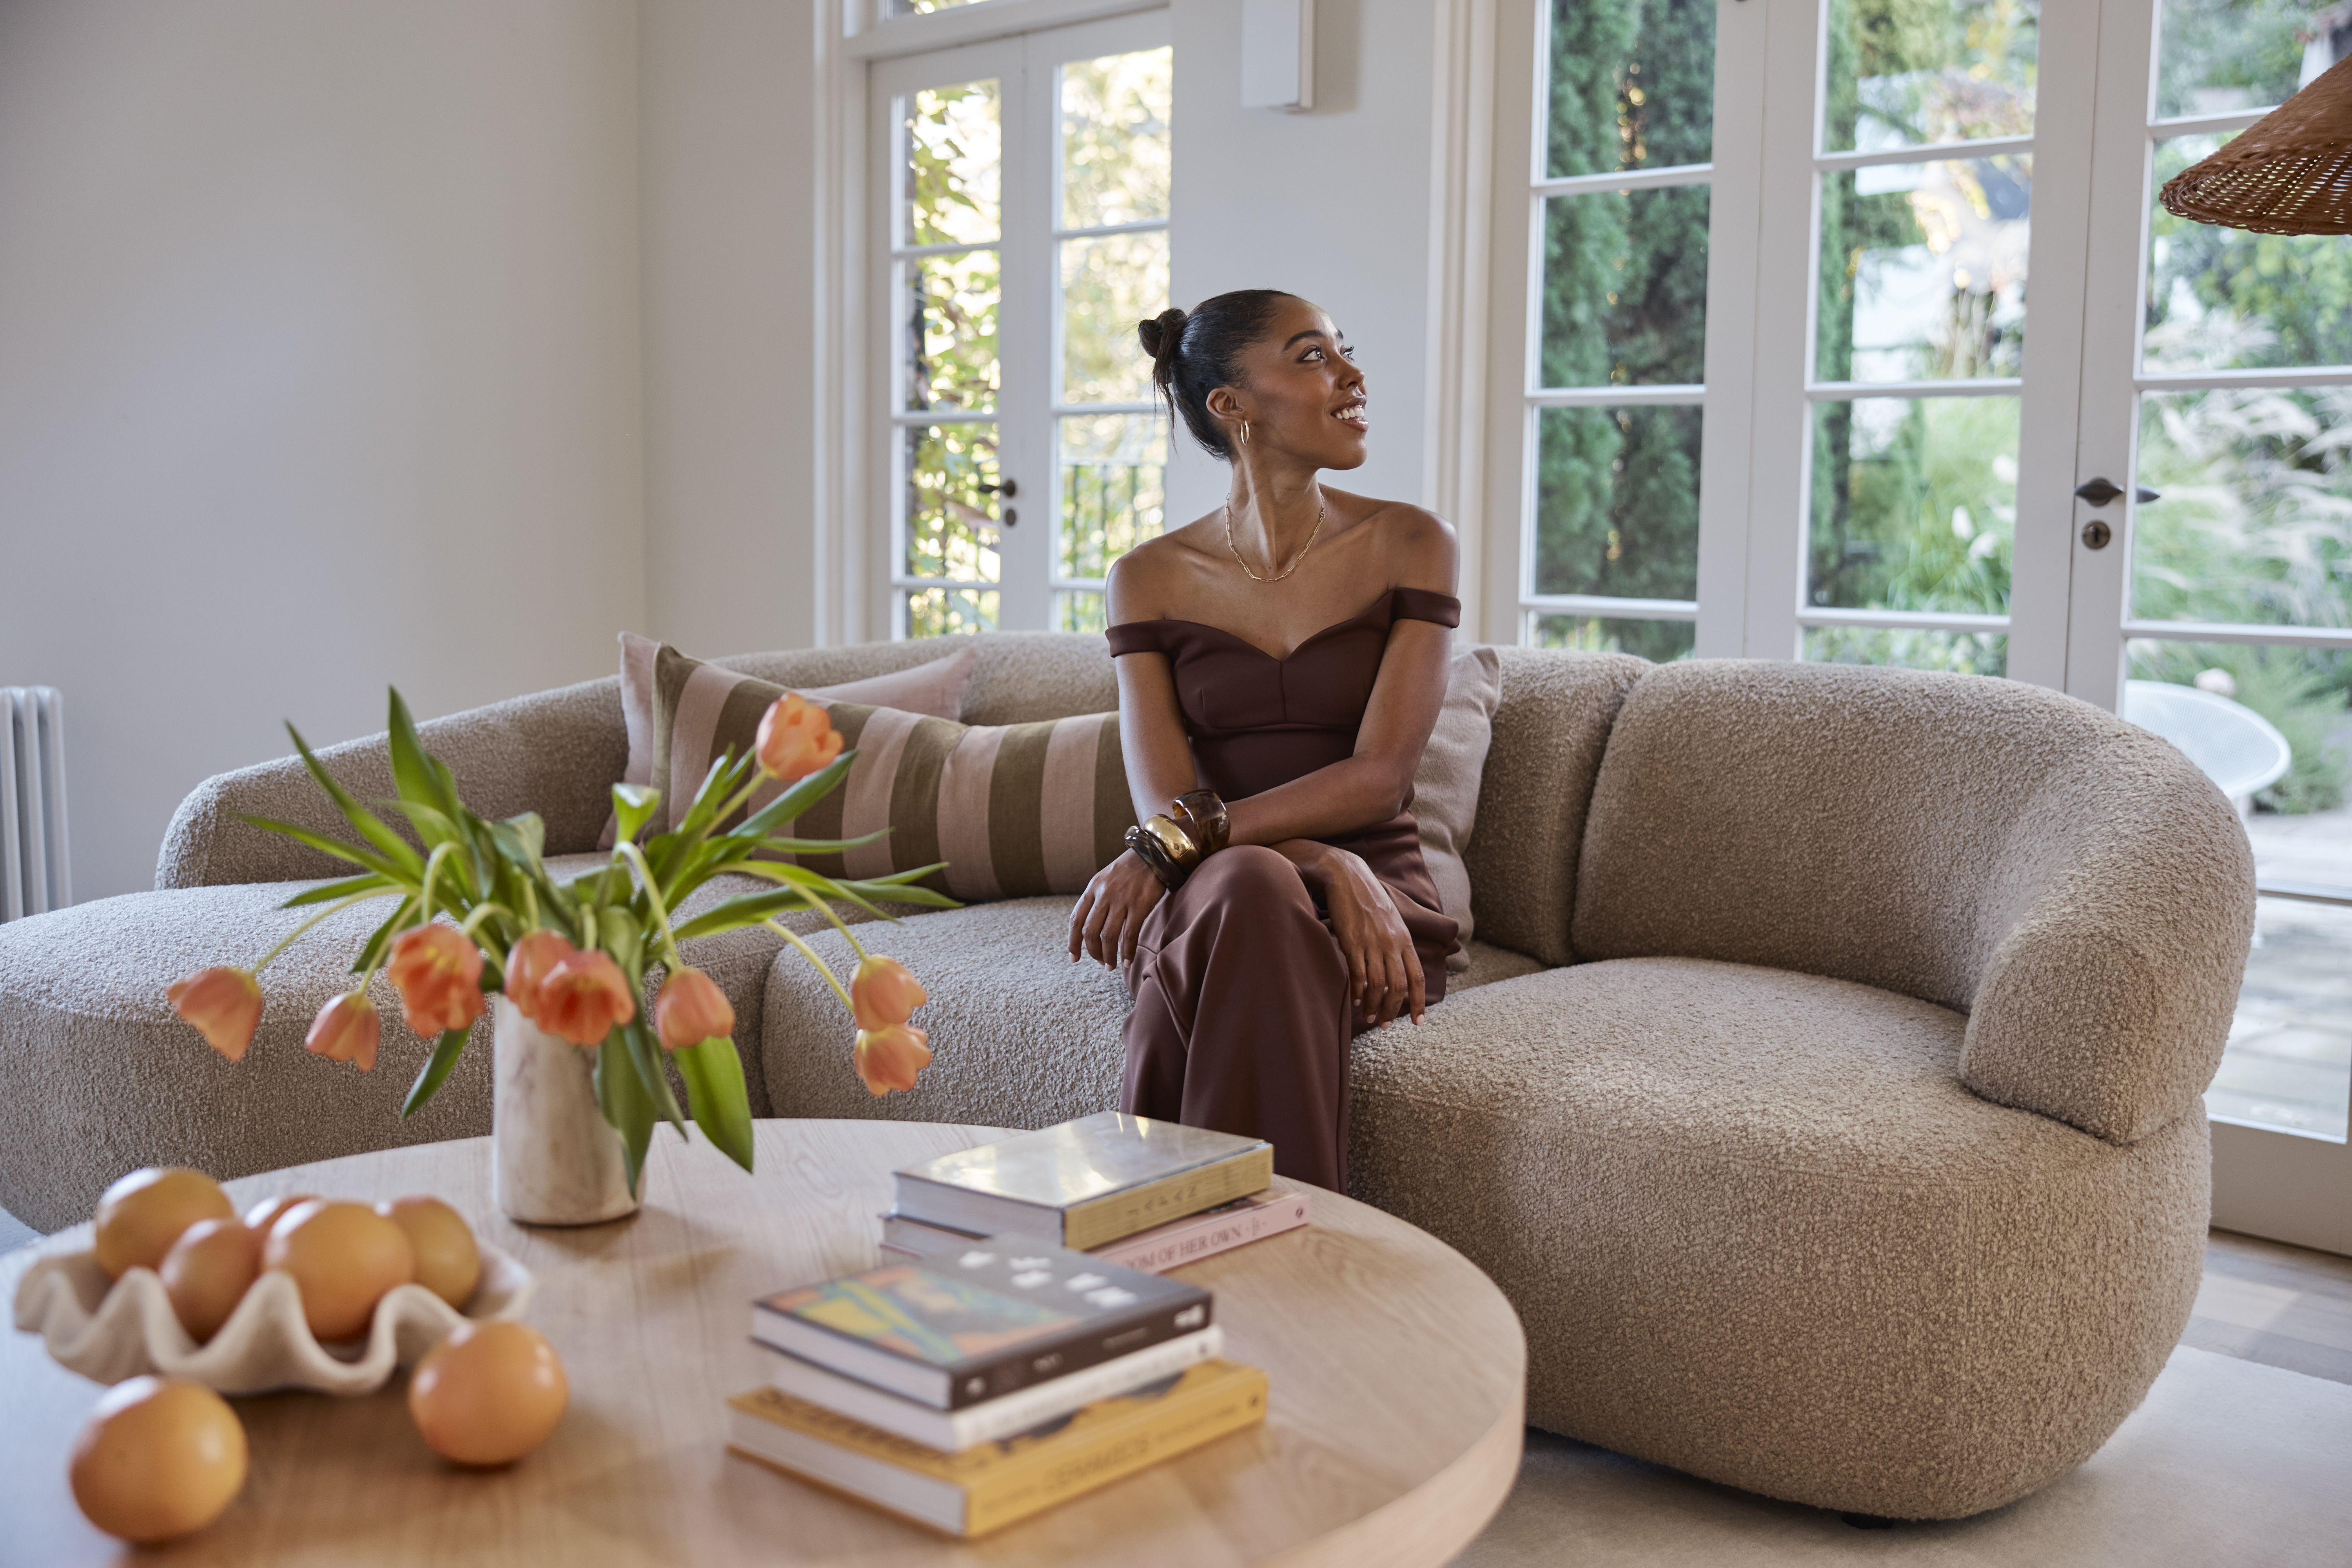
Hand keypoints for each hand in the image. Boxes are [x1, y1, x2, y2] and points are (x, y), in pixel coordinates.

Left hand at [1068, 850, 1165, 969]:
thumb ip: (1097, 899)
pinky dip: (1127, 951)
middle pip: (1090, 931)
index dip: (1072, 942)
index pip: (1076, 919)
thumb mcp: (1106, 878)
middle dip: (1092, 952)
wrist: (1154, 853)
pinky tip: (1128, 961)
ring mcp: (1121, 900)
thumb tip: (1092, 926)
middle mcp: (1104, 895)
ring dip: (1108, 956)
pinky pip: (1129, 935)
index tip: (1073, 958)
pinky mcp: (1140, 906)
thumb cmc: (1130, 869)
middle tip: (1100, 963)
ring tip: (1111, 966)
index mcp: (1093, 888)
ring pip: (1108, 936)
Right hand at [1314, 847, 1426, 1028]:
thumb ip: (1398, 944)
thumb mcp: (1392, 921)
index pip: (1417, 977)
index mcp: (1404, 939)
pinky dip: (1359, 991)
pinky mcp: (1352, 942)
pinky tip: (1357, 1000)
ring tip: (1370, 1017)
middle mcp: (1392, 943)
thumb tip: (1400, 970)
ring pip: (1378, 984)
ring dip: (1375, 1005)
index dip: (1419, 1002)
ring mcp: (1372, 943)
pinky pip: (1358, 974)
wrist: (1348, 877)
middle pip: (1399, 986)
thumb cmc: (1369, 899)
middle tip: (1386, 1025)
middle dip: (1393, 1010)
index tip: (1418, 1022)